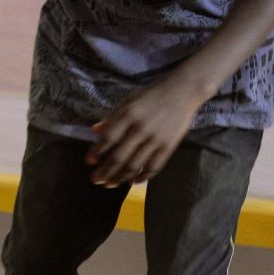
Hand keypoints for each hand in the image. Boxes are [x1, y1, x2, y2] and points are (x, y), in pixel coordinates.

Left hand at [87, 79, 205, 186]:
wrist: (184, 90)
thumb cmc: (153, 94)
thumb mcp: (130, 100)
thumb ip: (113, 117)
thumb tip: (94, 131)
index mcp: (129, 114)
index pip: (108, 138)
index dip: (96, 152)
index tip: (89, 162)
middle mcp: (141, 128)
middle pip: (119, 156)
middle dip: (105, 171)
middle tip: (95, 180)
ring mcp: (156, 138)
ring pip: (134, 165)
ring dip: (120, 178)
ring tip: (110, 184)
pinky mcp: (169, 146)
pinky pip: (153, 167)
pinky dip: (142, 177)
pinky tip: (133, 182)